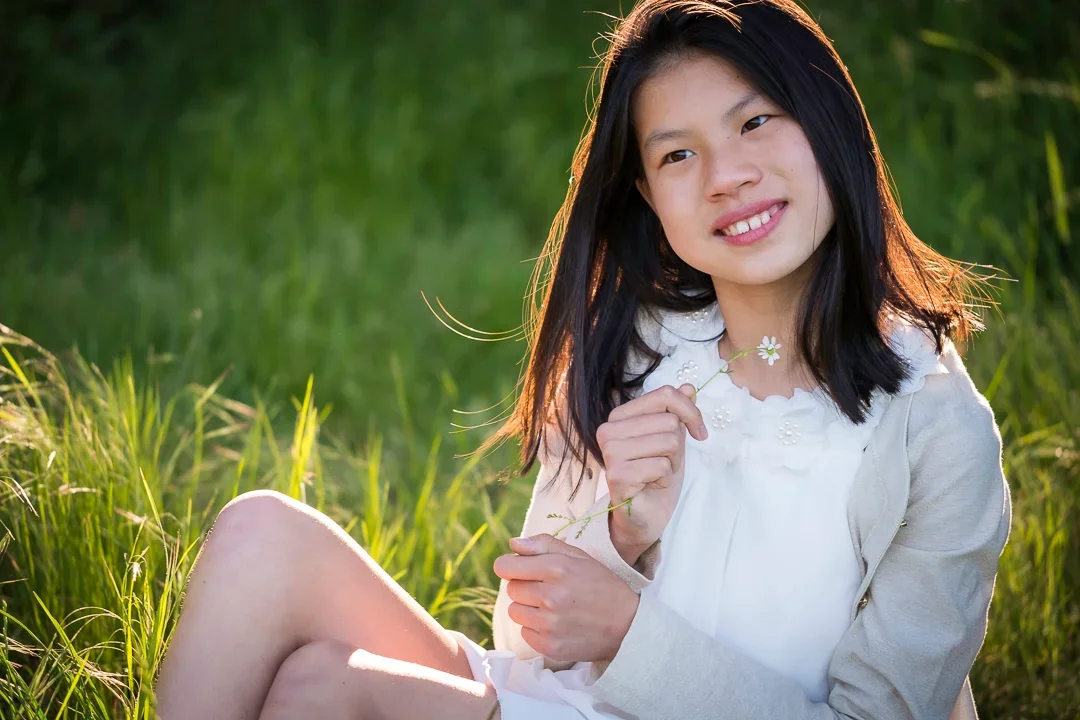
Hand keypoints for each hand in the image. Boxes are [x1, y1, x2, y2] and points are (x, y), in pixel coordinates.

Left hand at [493, 533, 639, 663]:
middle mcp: (551, 596)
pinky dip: (535, 629)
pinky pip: (524, 633)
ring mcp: (550, 624)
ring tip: (552, 608)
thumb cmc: (601, 585)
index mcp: (557, 568)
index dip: (509, 567)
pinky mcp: (550, 646)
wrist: (627, 625)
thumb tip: (512, 543)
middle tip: (547, 590)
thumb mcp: (578, 557)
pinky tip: (556, 624)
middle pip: (511, 589)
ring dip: (528, 609)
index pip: (506, 567)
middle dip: (525, 587)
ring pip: (515, 612)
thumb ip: (544, 545)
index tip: (516, 570)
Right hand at [597, 383, 705, 557]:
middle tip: (665, 462)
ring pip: (669, 442)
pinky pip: (661, 465)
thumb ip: (676, 412)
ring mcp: (610, 452)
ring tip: (657, 473)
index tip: (699, 431)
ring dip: (672, 462)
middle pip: (670, 421)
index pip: (664, 394)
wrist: (645, 514)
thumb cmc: (655, 475)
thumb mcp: (671, 438)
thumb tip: (689, 386)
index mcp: (619, 416)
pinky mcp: (617, 475)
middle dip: (678, 446)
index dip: (690, 411)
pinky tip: (651, 485)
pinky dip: (665, 478)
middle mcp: (608, 430)